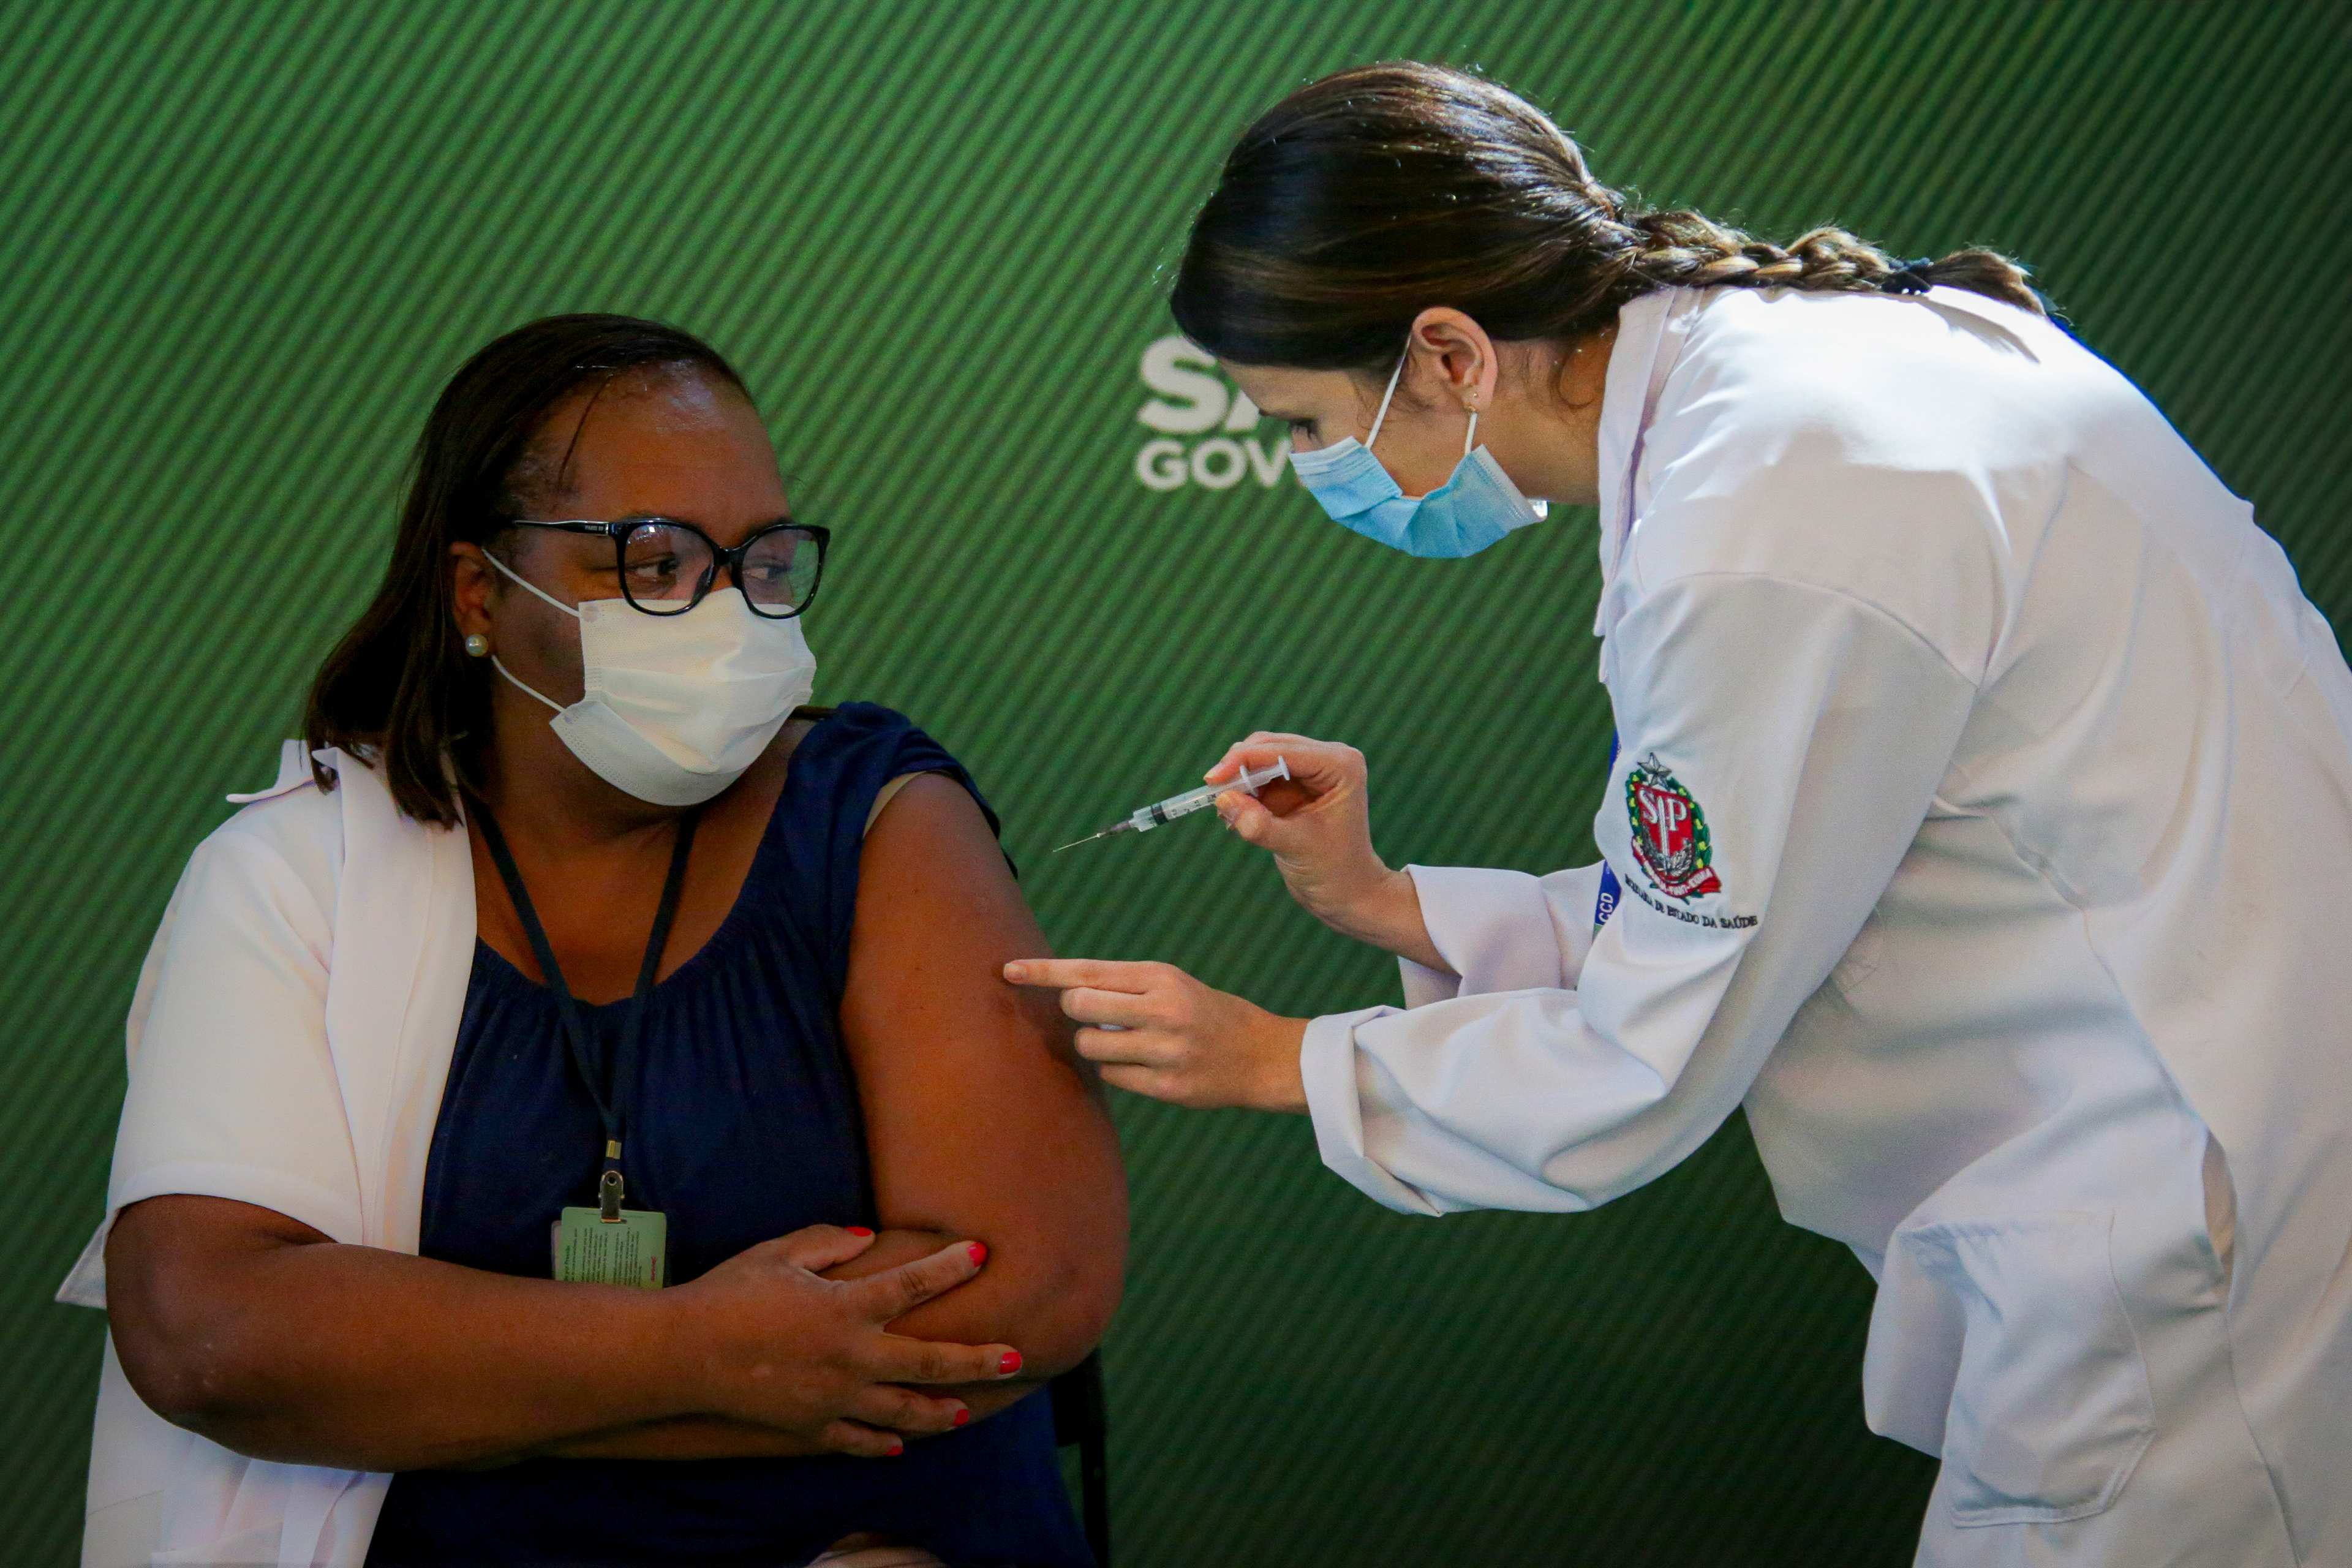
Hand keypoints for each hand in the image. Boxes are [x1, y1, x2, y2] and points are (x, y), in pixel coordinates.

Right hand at [667, 1226, 1022, 1456]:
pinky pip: (856, 1439)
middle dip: (975, 1360)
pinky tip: (901, 1446)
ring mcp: (834, 1397)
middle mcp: (850, 1357)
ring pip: (901, 1411)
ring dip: (938, 1411)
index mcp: (846, 1308)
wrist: (683, 1354)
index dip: (950, 1267)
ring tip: (965, 1412)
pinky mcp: (810, 1426)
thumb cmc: (729, 1294)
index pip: (913, 1285)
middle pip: (928, 1362)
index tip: (982, 1255)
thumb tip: (870, 1239)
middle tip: (1014, 1358)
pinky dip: (881, 1444)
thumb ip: (829, 1242)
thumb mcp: (779, 1253)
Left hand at [1002, 958, 1308, 1111]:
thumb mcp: (1172, 985)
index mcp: (1160, 977)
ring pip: (1090, 1045)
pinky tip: (1145, 1066)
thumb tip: (1066, 994)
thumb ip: (1124, 987)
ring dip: (1095, 1045)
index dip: (1044, 971)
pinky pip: (1111, 1076)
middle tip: (1096, 1015)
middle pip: (1080, 1005)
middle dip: (1076, 1010)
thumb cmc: (1206, 1014)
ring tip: (1127, 1043)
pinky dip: (1118, 1070)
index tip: (1009, 969)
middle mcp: (1162, 1010)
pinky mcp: (1165, 1087)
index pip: (1088, 970)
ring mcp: (1164, 1050)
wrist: (1262, 1056)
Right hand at [1206, 733, 1444, 970]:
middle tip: (1213, 794)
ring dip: (1238, 781)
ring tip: (1228, 813)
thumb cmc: (1333, 870)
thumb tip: (1224, 800)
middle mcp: (1328, 759)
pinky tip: (1236, 815)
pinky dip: (1242, 791)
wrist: (1346, 891)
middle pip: (1269, 746)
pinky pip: (1258, 777)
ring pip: (1260, 758)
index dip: (1244, 760)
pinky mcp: (1294, 784)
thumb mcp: (1295, 847)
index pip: (1284, 751)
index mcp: (1340, 766)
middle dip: (1238, 768)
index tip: (1213, 779)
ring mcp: (1311, 770)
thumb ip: (1260, 824)